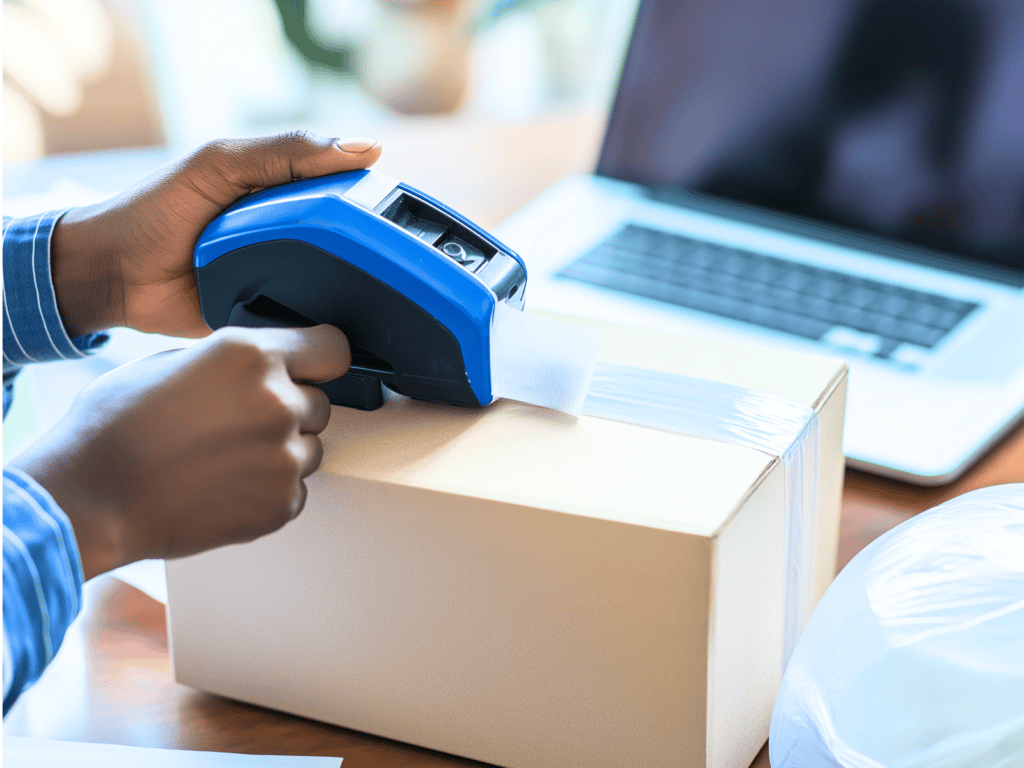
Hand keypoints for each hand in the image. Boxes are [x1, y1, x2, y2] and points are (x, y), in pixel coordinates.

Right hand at [8, 324, 349, 578]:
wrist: (91, 498)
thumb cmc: (115, 428)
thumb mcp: (172, 361)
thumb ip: (230, 360)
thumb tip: (260, 366)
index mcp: (252, 355)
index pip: (333, 349)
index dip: (320, 360)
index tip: (313, 370)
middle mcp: (279, 402)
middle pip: (320, 403)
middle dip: (290, 411)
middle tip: (238, 426)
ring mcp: (285, 457)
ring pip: (310, 449)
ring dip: (280, 453)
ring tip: (224, 460)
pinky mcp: (281, 504)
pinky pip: (294, 490)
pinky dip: (268, 491)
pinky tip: (223, 488)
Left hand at [50, 132, 382, 338]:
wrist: (112, 277)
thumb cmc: (156, 209)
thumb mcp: (220, 164)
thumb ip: (285, 152)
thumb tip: (366, 149)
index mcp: (284, 191)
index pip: (346, 191)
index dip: (376, 199)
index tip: (406, 212)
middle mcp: (290, 234)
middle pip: (349, 242)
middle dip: (373, 252)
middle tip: (400, 264)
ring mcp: (283, 277)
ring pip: (337, 284)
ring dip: (355, 290)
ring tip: (388, 299)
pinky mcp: (272, 318)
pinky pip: (310, 322)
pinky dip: (328, 323)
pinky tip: (352, 328)